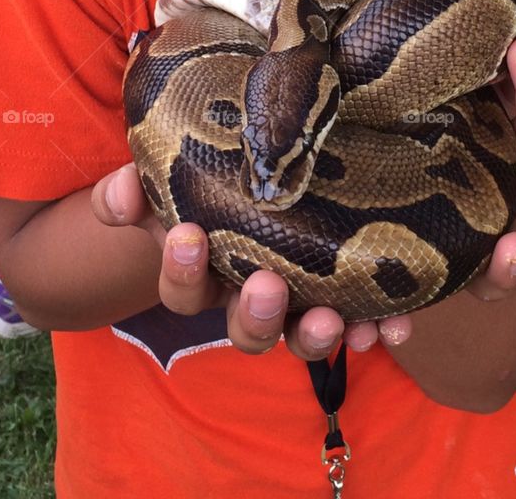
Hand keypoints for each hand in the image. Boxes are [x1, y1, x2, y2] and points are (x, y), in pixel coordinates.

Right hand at [91, 162, 411, 359]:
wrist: (270, 178)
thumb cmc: (212, 177)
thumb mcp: (174, 176)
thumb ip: (140, 184)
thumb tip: (123, 191)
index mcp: (209, 272)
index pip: (183, 289)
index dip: (182, 270)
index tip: (189, 234)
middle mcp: (252, 297)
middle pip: (247, 331)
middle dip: (257, 314)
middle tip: (267, 284)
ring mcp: (301, 302)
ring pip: (302, 338)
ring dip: (315, 335)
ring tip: (332, 318)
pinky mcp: (348, 294)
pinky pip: (365, 320)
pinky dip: (378, 325)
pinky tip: (392, 324)